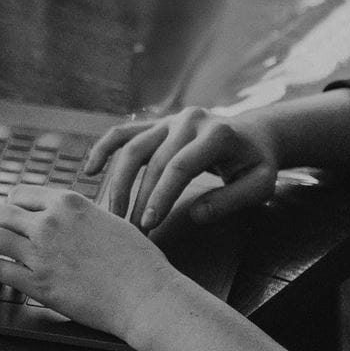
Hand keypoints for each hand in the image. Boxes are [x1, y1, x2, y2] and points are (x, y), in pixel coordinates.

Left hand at [0, 186, 196, 341]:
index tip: (8, 213)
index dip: (10, 204)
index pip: (20, 193)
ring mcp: (40, 252)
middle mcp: (49, 222)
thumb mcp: (111, 220)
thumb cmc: (139, 262)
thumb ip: (83, 214)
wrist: (147, 296)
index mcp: (68, 203)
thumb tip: (67, 213)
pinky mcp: (36, 282)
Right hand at [85, 107, 279, 230]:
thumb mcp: (259, 184)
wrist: (253, 135)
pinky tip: (89, 170)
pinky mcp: (155, 124)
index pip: (180, 166)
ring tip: (113, 213)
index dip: (161, 196)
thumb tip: (196, 215)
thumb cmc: (255, 164)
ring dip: (118, 181)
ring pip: (132, 147)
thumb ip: (231, 200)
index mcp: (216, 134)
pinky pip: (122, 133)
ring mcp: (169, 120)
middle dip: (139, 197)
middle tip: (131, 230)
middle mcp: (188, 120)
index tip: (149, 224)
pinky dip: (103, 149)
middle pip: (153, 160)